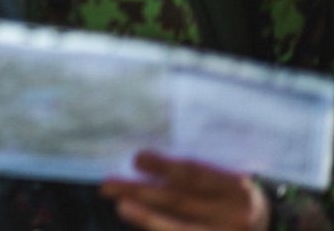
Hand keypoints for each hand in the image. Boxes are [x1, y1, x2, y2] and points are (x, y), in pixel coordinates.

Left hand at [99, 150, 268, 230]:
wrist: (271, 227)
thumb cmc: (240, 196)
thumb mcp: (230, 178)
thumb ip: (198, 172)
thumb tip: (146, 161)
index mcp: (237, 188)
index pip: (195, 174)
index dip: (165, 166)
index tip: (136, 158)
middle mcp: (234, 215)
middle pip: (180, 201)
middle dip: (142, 192)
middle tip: (110, 184)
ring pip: (179, 227)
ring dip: (146, 216)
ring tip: (120, 206)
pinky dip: (158, 228)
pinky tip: (138, 219)